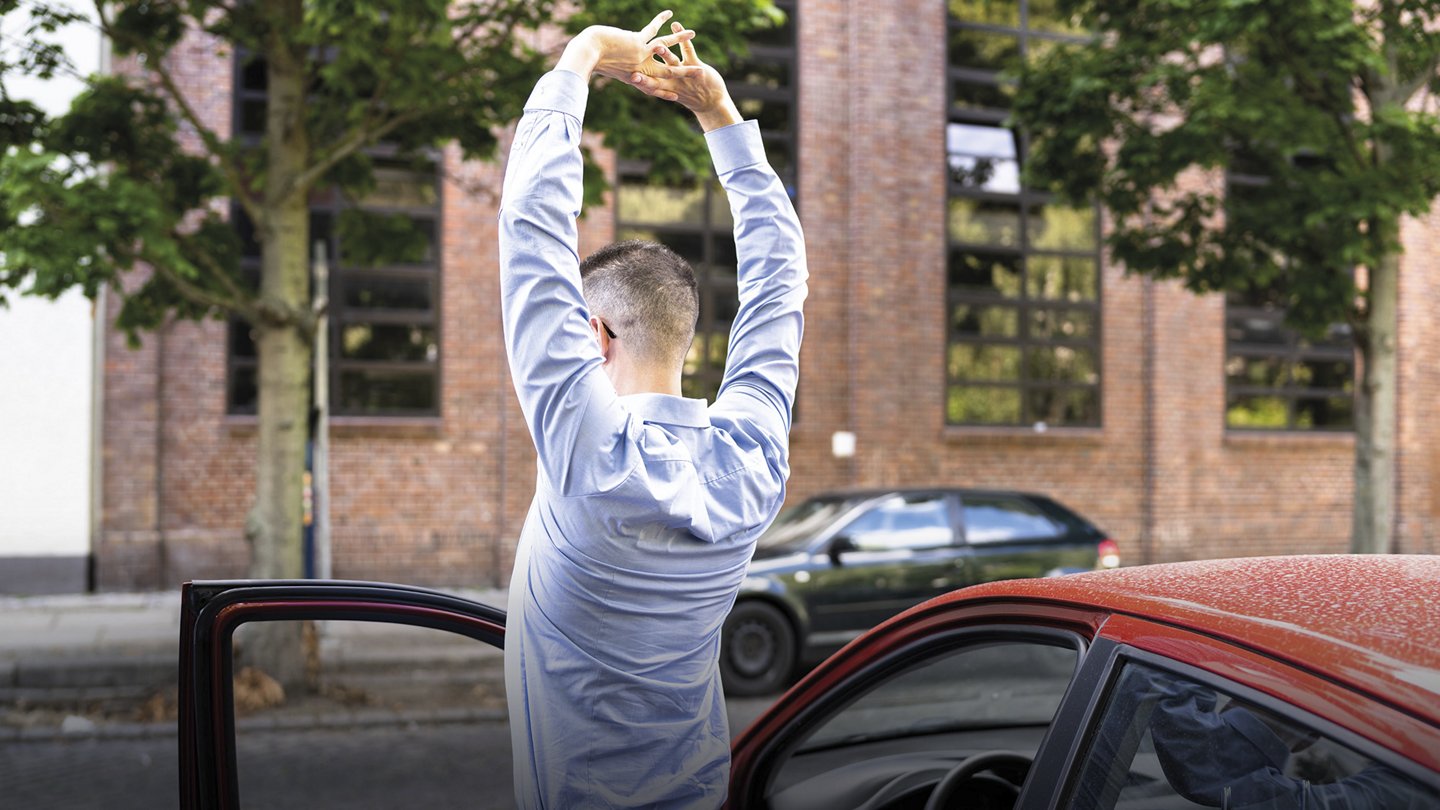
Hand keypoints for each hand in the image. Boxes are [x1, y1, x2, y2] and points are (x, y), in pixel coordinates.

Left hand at [557, 10, 699, 92]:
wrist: (586, 54)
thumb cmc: (589, 62)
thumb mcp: (603, 69)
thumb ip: (609, 72)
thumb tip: (606, 72)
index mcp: (633, 78)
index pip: (653, 88)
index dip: (665, 92)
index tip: (676, 97)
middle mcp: (641, 68)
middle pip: (667, 71)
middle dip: (685, 71)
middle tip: (701, 72)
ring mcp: (641, 55)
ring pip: (665, 46)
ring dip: (680, 38)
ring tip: (693, 32)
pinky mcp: (637, 42)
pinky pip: (653, 29)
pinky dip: (660, 20)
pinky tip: (669, 14)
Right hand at [629, 22, 740, 131]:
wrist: (711, 102)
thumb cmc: (688, 94)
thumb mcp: (669, 88)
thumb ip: (653, 80)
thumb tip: (635, 73)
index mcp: (663, 86)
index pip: (647, 84)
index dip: (639, 82)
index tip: (628, 78)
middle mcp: (672, 82)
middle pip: (655, 76)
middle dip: (645, 76)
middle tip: (634, 74)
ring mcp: (684, 73)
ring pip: (672, 62)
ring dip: (665, 54)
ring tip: (659, 46)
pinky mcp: (696, 66)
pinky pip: (688, 50)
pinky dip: (682, 38)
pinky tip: (676, 26)